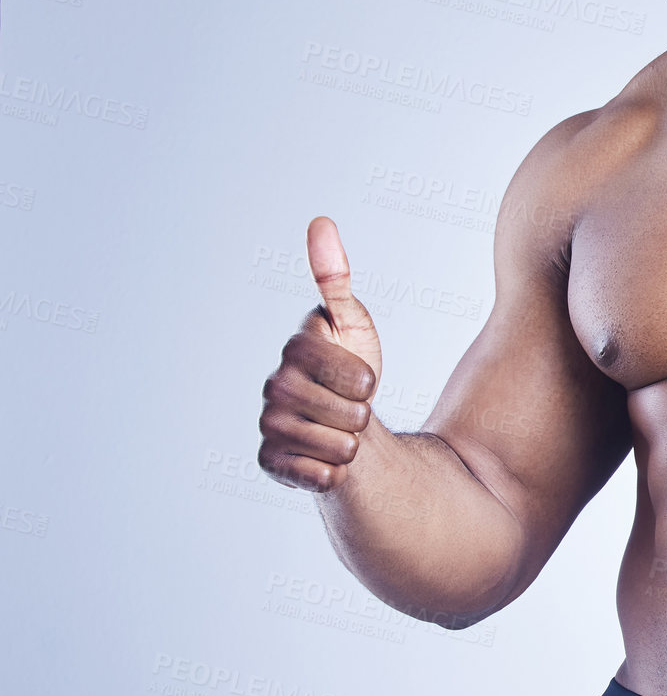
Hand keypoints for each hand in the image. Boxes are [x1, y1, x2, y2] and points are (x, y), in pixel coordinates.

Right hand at [258, 217, 382, 490]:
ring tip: (347, 434)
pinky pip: (309, 473)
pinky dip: (331, 471)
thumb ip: (334, 279)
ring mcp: (269, 424)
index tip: (368, 379)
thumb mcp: (352, 322)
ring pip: (324, 442)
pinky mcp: (270, 461)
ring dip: (348, 442)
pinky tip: (333, 463)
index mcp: (294, 350)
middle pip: (330, 407)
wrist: (349, 425)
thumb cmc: (352, 368)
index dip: (358, 375)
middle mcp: (273, 386)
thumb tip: (320, 222)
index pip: (333, 364)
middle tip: (358, 410)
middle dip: (358, 411)